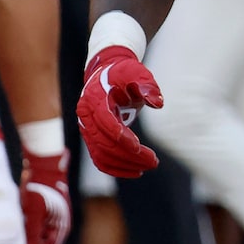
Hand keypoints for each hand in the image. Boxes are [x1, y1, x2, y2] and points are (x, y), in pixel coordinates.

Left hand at [20, 148, 70, 243]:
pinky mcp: (45, 209)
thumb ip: (32, 234)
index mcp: (60, 228)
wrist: (44, 166)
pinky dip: (26, 229)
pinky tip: (15, 227)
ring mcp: (52, 217)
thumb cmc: (40, 189)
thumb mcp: (34, 213)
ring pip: (38, 235)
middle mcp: (58, 225)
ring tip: (12, 243)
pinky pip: (35, 225)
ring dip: (26, 240)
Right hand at [78, 46, 162, 175]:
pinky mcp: (91, 137)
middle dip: (129, 156)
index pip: (105, 122)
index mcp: (94, 98)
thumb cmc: (124, 73)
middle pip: (104, 143)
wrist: (107, 73)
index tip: (140, 147)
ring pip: (101, 155)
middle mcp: (86, 115)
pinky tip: (135, 171)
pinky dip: (115, 168)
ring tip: (148, 166)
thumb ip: (148, 86)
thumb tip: (157, 103)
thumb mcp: (138, 73)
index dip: (121, 136)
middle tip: (154, 162)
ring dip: (125, 165)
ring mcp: (86, 128)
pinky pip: (99, 158)